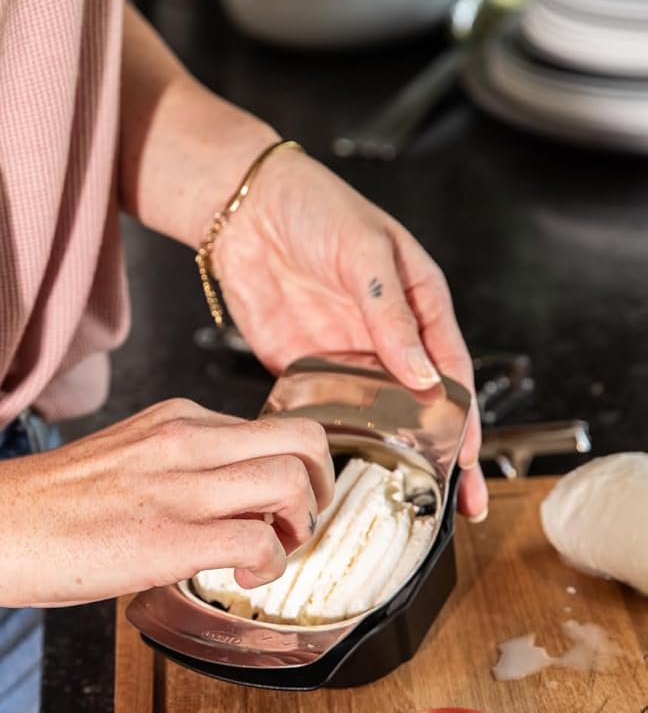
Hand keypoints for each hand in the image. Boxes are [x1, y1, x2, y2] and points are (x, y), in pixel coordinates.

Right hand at [0, 400, 334, 605]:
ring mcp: (180, 486)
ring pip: (293, 481)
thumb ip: (174, 469)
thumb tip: (215, 508)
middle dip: (321, 486)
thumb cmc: (42, 506)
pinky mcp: (170, 537)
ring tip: (273, 553)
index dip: (294, 469)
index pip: (272, 426)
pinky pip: (259, 542)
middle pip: (304, 438)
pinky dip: (268, 567)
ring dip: (301, 526)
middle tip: (296, 524)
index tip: (281, 506)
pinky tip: (243, 579)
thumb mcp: (124, 460)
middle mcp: (187, 440)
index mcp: (177, 420)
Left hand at [212, 146, 486, 519]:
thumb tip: (425, 375)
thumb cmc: (316, 207)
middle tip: (456, 505)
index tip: (469, 462)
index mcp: (420, 305)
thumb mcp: (365, 252)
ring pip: (379, 418)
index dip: (465, 420)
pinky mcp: (304, 369)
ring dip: (392, 458)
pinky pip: (326, 412)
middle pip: (424, 407)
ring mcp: (348, 357)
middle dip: (442, 456)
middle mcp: (389, 338)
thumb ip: (392, 316)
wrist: (243, 208)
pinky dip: (336, 442)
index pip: (453, 373)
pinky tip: (341, 474)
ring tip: (404, 503)